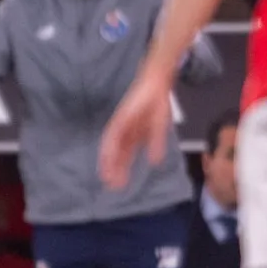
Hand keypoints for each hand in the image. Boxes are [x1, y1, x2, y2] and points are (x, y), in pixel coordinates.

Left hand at [97, 73, 172, 190]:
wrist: (157, 81)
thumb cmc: (157, 102)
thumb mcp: (159, 126)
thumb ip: (156, 143)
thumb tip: (155, 162)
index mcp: (133, 134)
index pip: (124, 154)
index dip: (121, 168)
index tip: (118, 184)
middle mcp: (124, 130)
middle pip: (116, 152)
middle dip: (113, 168)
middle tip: (110, 185)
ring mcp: (121, 123)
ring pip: (112, 145)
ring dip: (109, 160)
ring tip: (107, 176)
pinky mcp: (122, 115)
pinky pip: (114, 132)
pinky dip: (111, 145)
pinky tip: (109, 155)